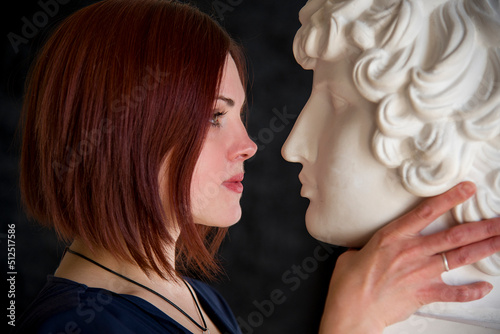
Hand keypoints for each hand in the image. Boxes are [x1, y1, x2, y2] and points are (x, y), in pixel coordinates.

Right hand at [319, 182, 499, 333]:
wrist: (351, 309)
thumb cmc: (349, 282)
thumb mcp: (354, 253)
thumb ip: (373, 246)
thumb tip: (375, 246)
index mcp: (393, 237)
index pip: (427, 212)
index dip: (450, 198)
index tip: (468, 189)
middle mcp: (411, 252)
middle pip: (454, 235)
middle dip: (482, 226)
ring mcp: (420, 273)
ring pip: (460, 257)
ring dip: (484, 249)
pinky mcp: (424, 293)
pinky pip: (454, 292)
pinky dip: (471, 291)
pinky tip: (485, 287)